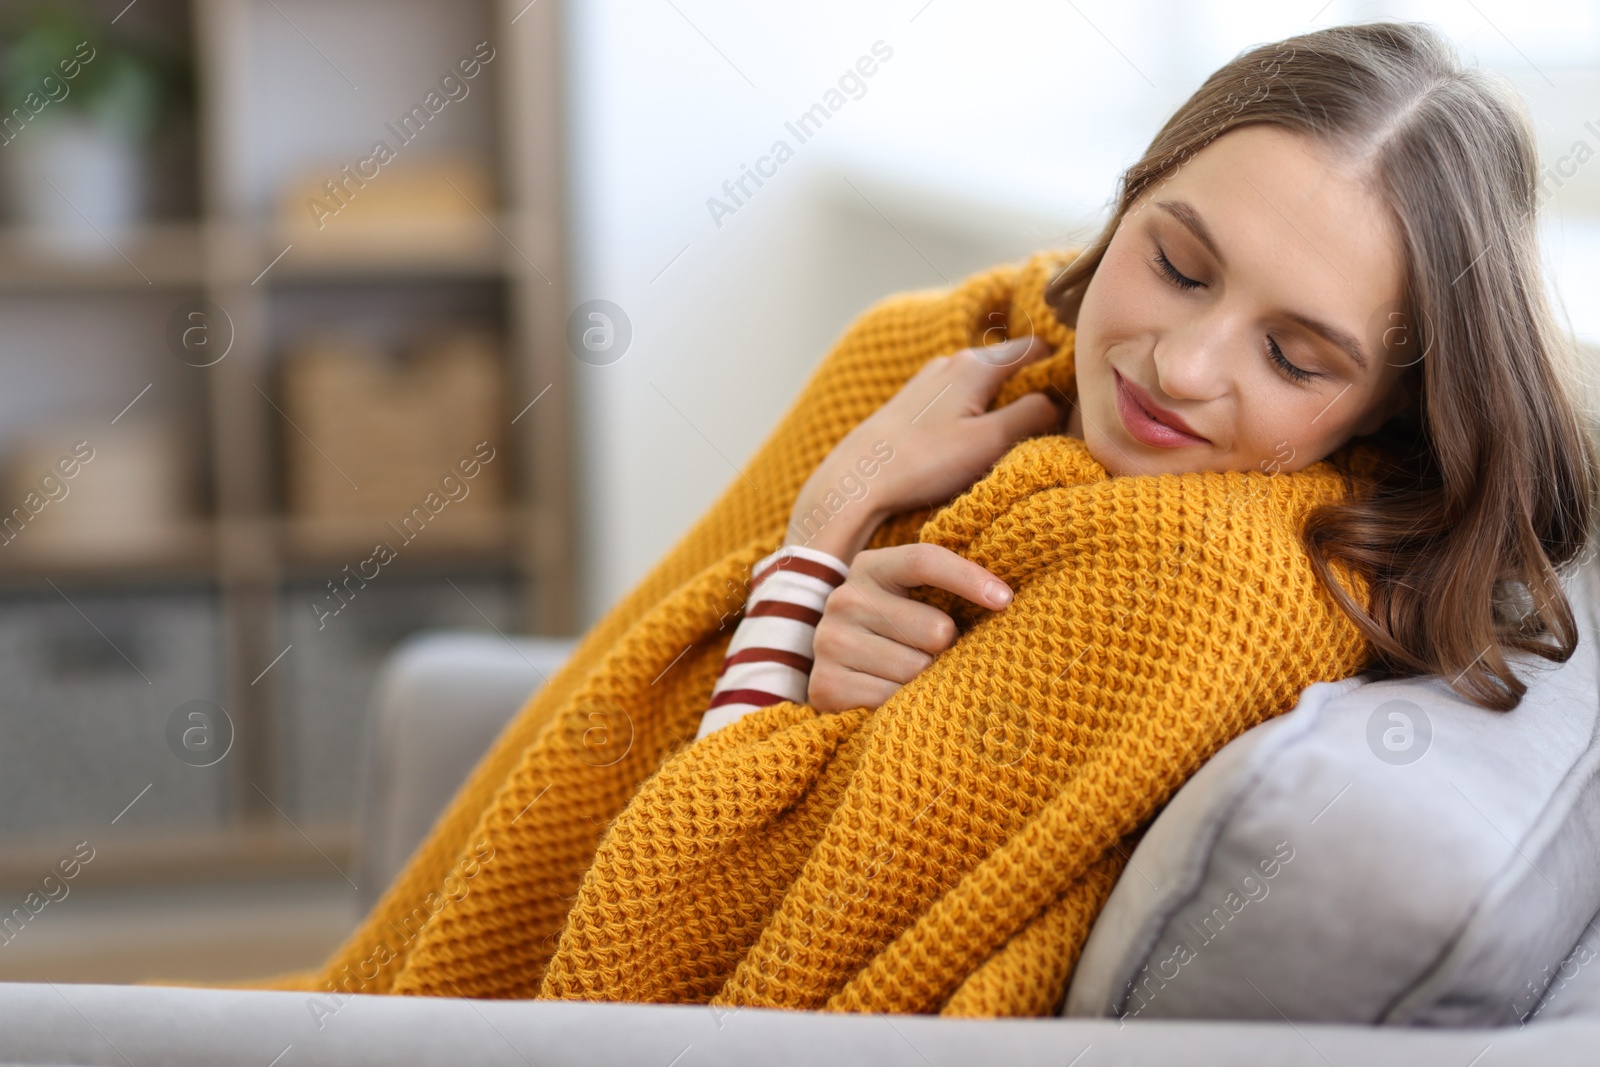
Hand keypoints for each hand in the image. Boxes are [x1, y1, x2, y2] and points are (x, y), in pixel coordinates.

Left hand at [786, 335, 1061, 562]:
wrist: (857, 479)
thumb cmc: (922, 462)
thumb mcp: (990, 441)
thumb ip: (1032, 415)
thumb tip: (1057, 400)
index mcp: (976, 365)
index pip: (1035, 348)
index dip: (1061, 367)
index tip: (1080, 393)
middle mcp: (951, 363)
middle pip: (1009, 364)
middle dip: (1034, 384)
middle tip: (1056, 416)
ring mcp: (929, 382)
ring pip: (983, 382)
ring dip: (1004, 400)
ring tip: (1020, 431)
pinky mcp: (913, 405)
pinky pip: (960, 398)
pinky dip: (978, 411)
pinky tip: (977, 439)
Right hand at [808, 542, 1013, 712]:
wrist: (839, 675)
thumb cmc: (896, 633)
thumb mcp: (913, 597)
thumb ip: (946, 586)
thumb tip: (1005, 593)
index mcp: (870, 567)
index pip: (924, 561)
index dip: (969, 578)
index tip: (1005, 600)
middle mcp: (844, 599)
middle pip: (935, 628)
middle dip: (947, 648)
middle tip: (934, 655)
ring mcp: (831, 642)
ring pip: (918, 669)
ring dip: (927, 681)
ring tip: (912, 678)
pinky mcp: (826, 684)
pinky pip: (893, 700)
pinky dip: (904, 705)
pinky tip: (894, 699)